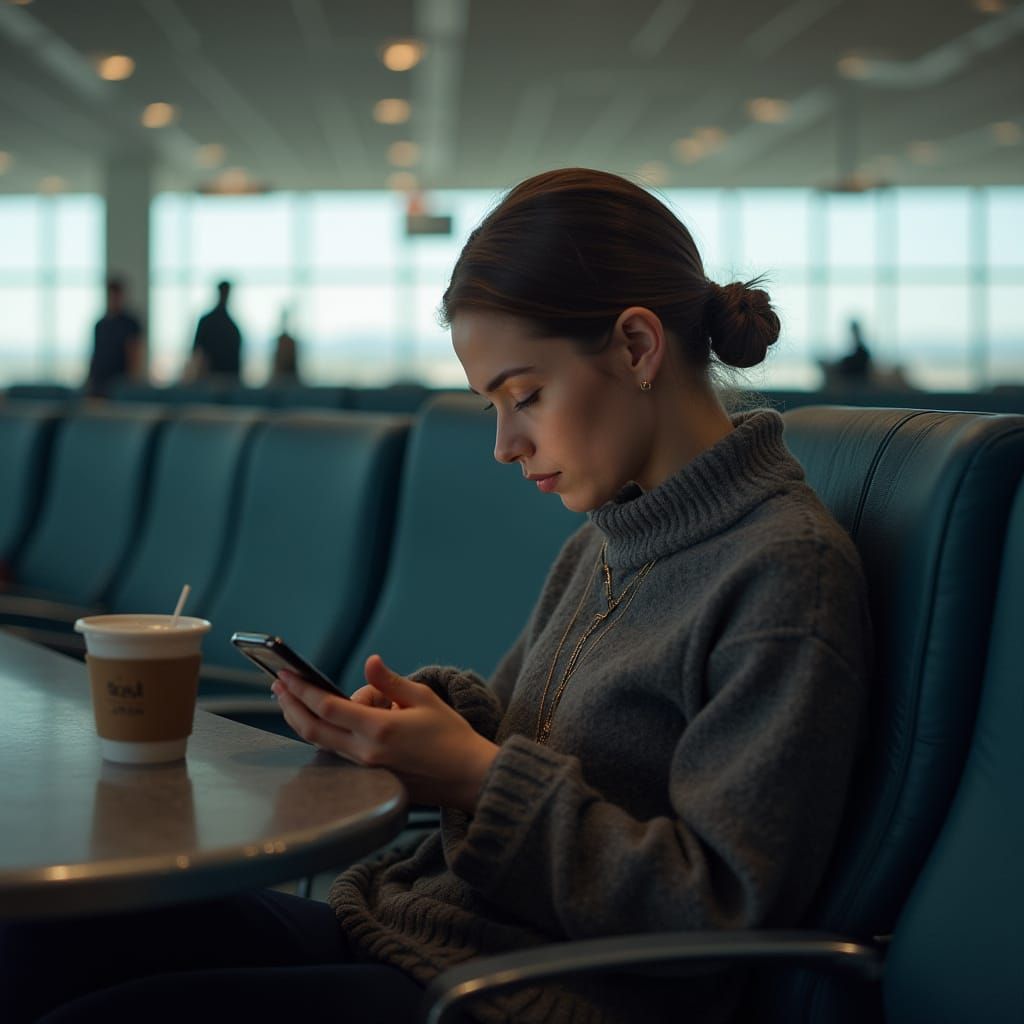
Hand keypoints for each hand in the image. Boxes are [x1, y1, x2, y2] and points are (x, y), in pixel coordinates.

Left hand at [272, 655, 497, 813]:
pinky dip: (322, 733)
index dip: (302, 689)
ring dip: (302, 719)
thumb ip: (390, 682)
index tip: (286, 674)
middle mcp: (366, 752)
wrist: (467, 776)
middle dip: (291, 705)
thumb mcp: (423, 698)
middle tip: (278, 685)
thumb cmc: (450, 734)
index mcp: (379, 729)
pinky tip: (318, 720)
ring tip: (291, 699)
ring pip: (320, 743)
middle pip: (313, 729)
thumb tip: (369, 662)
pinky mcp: (369, 777)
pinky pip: (336, 752)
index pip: (327, 707)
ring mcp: (366, 768)